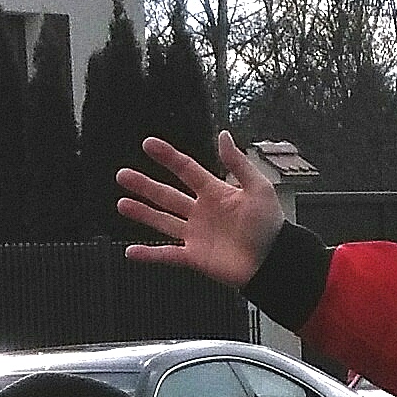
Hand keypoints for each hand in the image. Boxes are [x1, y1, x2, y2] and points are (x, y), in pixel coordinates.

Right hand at [116, 130, 287, 291]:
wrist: (274, 261)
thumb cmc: (270, 225)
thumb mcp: (258, 188)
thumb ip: (238, 163)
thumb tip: (223, 135)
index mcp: (215, 192)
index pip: (186, 170)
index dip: (168, 157)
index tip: (148, 144)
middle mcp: (201, 211)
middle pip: (167, 194)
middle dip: (144, 185)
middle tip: (123, 175)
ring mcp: (195, 234)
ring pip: (162, 220)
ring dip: (142, 213)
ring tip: (121, 203)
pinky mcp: (194, 256)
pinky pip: (167, 254)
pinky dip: (149, 254)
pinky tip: (130, 251)